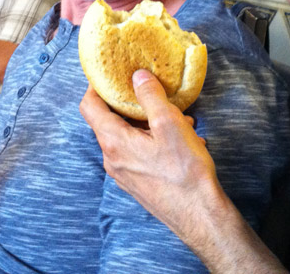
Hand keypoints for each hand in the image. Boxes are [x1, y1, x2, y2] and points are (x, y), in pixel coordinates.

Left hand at [80, 70, 219, 235]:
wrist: (200, 216)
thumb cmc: (184, 171)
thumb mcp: (169, 124)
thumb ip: (150, 96)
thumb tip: (137, 76)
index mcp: (113, 142)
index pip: (89, 106)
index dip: (96, 85)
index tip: (110, 72)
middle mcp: (112, 159)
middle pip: (111, 120)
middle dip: (134, 104)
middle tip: (156, 95)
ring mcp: (124, 174)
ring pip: (129, 137)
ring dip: (150, 123)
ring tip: (181, 121)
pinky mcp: (137, 183)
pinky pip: (139, 153)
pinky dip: (155, 140)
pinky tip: (183, 141)